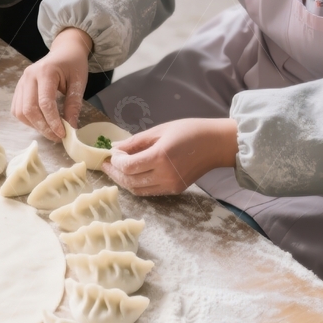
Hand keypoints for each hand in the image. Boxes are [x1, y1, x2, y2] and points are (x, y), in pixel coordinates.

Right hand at [11, 27, 92, 140]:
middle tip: (57, 137)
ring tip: (50, 131)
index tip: (63, 134)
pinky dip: (27, 120)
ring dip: (34, 125)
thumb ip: (74, 104)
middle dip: (43, 127)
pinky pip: (17, 109)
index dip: (53, 122)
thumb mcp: (79, 82)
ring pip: (20, 111)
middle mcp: (29, 76)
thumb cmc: (73, 64)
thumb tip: (71, 128)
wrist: (64, 50)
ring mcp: (21, 81)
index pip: (45, 103)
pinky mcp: (19, 88)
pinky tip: (41, 123)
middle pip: (29, 109)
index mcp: (45, 71)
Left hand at [102, 117, 238, 195]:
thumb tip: (115, 148)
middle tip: (107, 163)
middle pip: (130, 180)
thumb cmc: (189, 131)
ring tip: (117, 169)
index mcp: (160, 157)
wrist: (216, 144)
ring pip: (138, 189)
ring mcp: (170, 185)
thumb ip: (135, 142)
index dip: (115, 161)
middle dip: (115, 173)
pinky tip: (133, 175)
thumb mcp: (159, 130)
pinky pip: (149, 191)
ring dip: (124, 180)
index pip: (128, 166)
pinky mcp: (175, 190)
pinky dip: (137, 185)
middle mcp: (164, 175)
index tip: (111, 153)